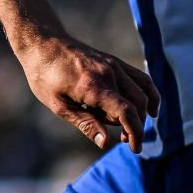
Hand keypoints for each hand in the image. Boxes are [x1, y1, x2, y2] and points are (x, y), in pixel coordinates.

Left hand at [17, 34, 157, 150]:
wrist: (43, 43)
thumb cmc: (45, 77)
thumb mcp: (59, 106)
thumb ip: (86, 124)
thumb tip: (107, 143)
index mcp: (93, 86)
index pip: (126, 112)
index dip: (135, 133)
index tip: (135, 149)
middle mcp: (109, 73)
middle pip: (138, 104)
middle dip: (136, 126)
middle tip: (124, 140)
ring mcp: (114, 65)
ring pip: (143, 91)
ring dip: (143, 112)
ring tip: (130, 128)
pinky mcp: (115, 61)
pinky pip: (141, 78)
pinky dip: (148, 93)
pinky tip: (148, 107)